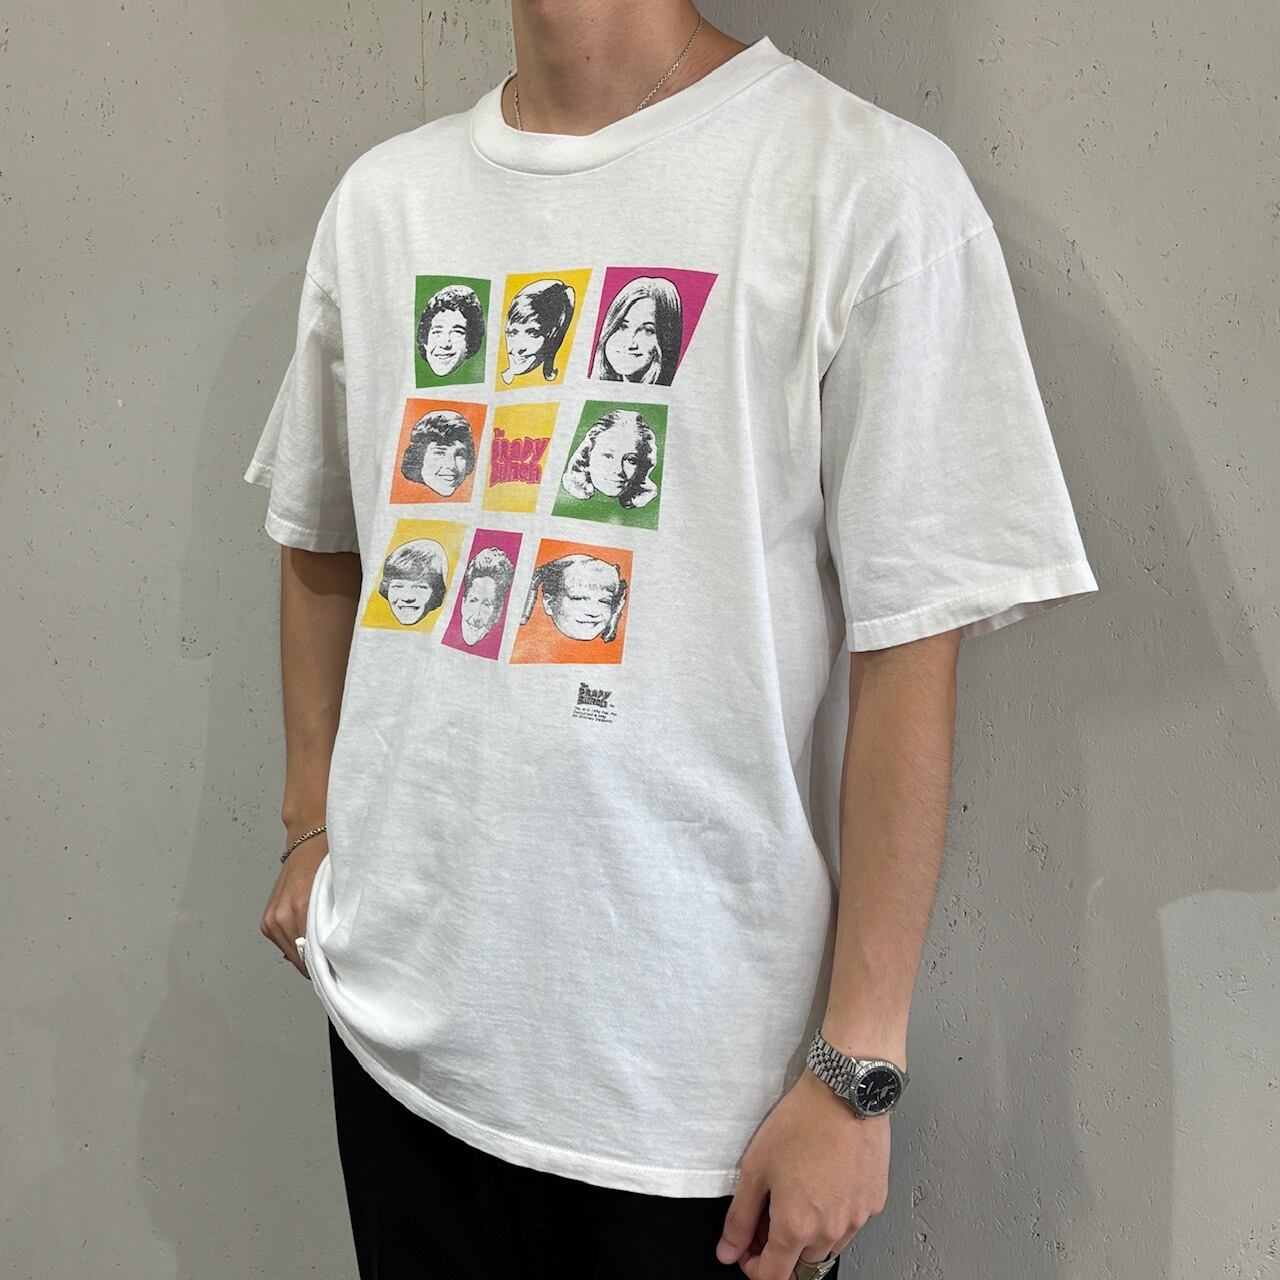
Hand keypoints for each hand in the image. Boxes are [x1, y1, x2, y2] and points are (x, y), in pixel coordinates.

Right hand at [259, 832, 327, 978]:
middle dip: (318, 963)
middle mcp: (283, 915)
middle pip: (302, 958)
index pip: (313, 954)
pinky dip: (295, 945)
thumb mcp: (338, 891)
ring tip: (323, 949)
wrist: (308, 842)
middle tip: (336, 963)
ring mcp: (272, 919)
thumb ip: (336, 920)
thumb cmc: (326, 863)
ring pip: (292, 954)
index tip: (339, 971)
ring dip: (306, 955)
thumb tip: (341, 950)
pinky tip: (308, 936)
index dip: (328, 966)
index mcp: (302, 906)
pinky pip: (283, 944)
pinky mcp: (267, 921)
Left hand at [715, 1068, 890, 1278]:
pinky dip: (835, 1216)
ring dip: (810, 1236)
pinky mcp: (874, 1201)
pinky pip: (851, 1223)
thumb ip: (740, 1217)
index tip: (747, 1250)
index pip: (774, 1276)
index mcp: (797, 1227)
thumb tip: (728, 1250)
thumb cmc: (801, 1123)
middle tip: (769, 1216)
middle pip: (802, 1265)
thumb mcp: (756, 1167)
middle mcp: (830, 1231)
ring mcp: (857, 1218)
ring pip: (828, 1247)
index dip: (755, 1268)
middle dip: (781, 1250)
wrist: (845, 1093)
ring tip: (797, 1197)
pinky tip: (824, 1184)